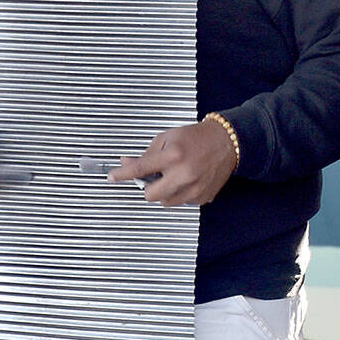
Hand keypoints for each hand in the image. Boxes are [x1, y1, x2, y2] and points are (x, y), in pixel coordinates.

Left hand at [110, 117, 237, 204]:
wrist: (227, 142)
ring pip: (165, 202)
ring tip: (175, 176)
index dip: (122, 174)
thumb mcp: (168, 138)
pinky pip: (182, 202)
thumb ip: (147, 153)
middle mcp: (184, 173)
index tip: (112, 177)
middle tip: (153, 177)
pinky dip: (180, 193)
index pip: (140, 169)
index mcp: (173, 155)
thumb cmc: (196, 137)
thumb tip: (126, 164)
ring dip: (164, 191)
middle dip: (147, 187)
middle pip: (150, 195)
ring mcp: (194, 187)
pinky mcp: (202, 196)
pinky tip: (188, 179)